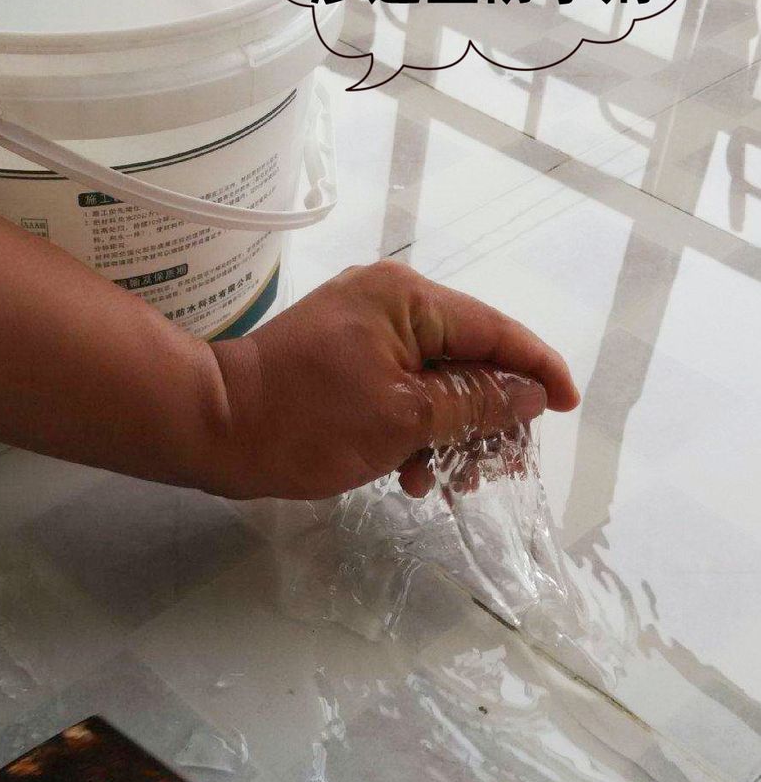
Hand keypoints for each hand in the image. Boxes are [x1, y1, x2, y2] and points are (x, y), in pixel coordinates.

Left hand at [210, 260, 578, 499]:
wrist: (214, 428)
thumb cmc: (307, 421)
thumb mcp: (403, 418)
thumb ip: (475, 402)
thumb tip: (531, 393)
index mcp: (407, 299)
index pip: (495, 329)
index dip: (537, 369)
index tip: (568, 407)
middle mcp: (389, 302)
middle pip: (467, 356)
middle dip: (488, 415)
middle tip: (496, 467)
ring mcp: (362, 329)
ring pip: (435, 380)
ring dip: (450, 431)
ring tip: (445, 482)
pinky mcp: (342, 359)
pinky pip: (400, 388)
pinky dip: (414, 429)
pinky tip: (409, 474)